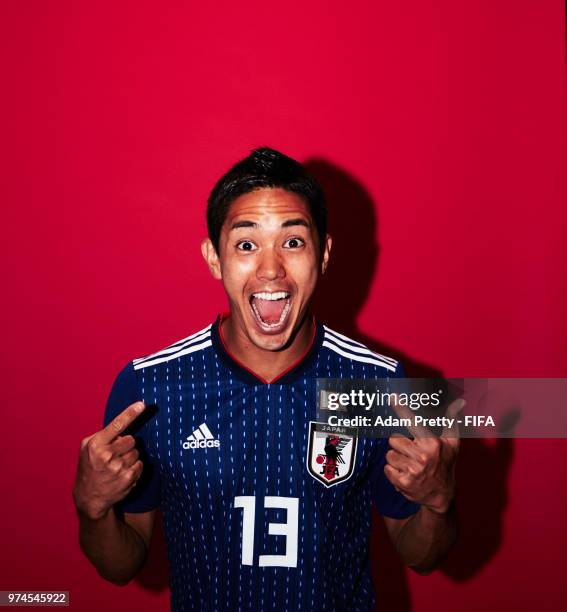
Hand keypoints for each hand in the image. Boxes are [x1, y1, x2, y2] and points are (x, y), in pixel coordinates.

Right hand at [73, 401, 145, 519]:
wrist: (89, 497)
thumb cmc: (89, 468)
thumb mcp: (87, 448)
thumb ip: (103, 435)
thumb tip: (123, 427)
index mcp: (95, 444)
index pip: (117, 425)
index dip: (130, 413)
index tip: (142, 404)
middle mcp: (106, 455)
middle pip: (131, 439)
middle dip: (125, 445)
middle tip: (114, 455)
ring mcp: (118, 467)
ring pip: (137, 452)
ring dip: (130, 457)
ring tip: (116, 466)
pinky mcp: (128, 477)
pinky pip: (141, 464)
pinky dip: (134, 467)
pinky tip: (122, 474)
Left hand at [384, 397, 464, 513]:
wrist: (442, 495)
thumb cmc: (445, 464)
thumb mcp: (452, 443)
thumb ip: (452, 420)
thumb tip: (459, 402)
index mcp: (433, 443)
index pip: (412, 421)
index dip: (401, 408)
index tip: (392, 396)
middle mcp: (423, 455)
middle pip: (393, 439)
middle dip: (400, 445)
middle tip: (412, 452)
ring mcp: (413, 470)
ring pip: (389, 454)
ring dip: (397, 459)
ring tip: (410, 464)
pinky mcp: (403, 482)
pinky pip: (387, 468)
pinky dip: (393, 472)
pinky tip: (406, 474)